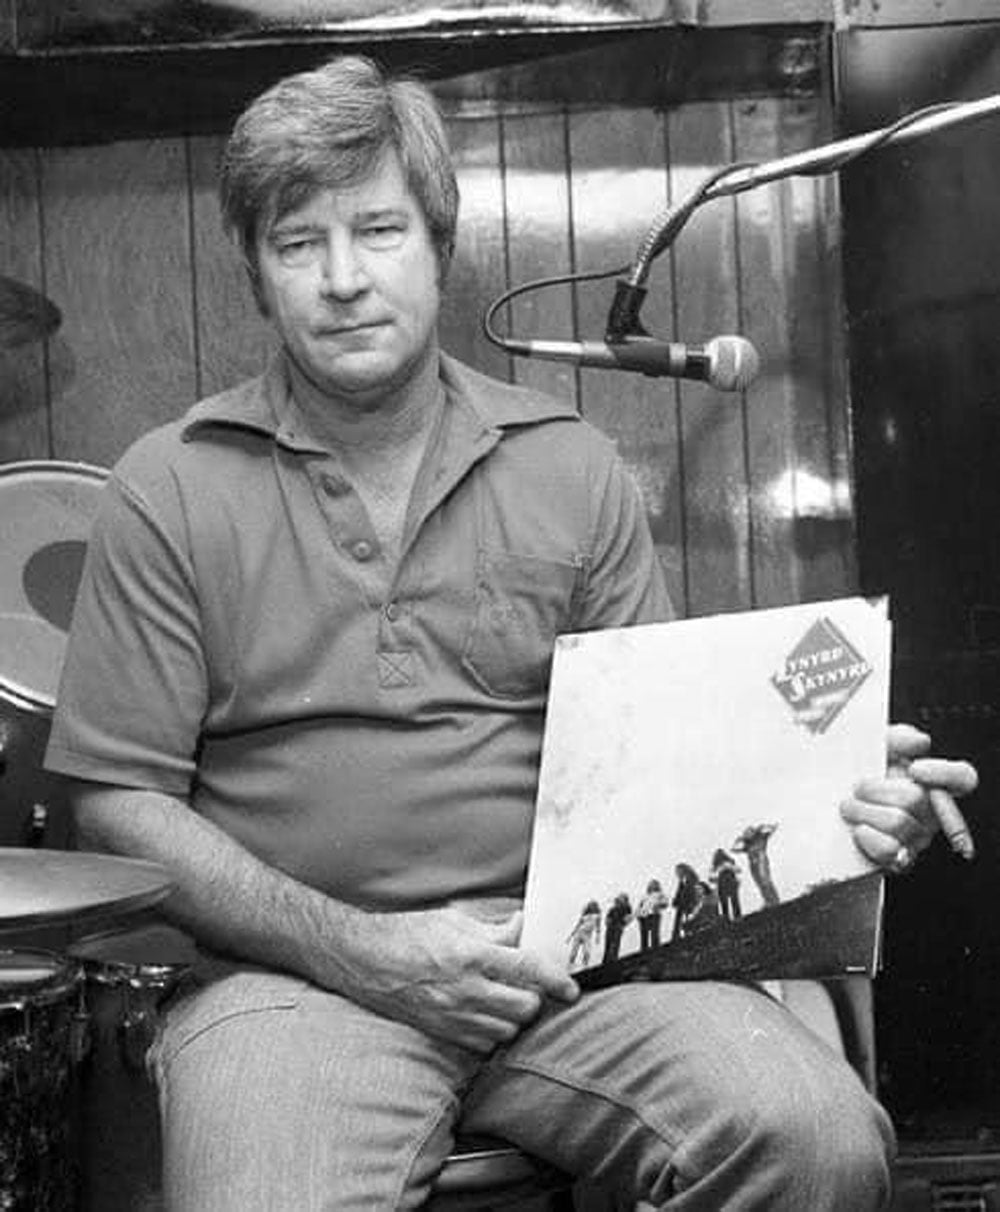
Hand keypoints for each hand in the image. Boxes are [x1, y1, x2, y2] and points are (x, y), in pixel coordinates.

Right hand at [332, 906, 578, 1054]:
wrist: (363, 960)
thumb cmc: (407, 934)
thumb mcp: (453, 921)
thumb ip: (493, 931)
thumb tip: (523, 928)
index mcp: (471, 955)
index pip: (528, 970)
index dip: (556, 980)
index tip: (571, 988)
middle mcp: (465, 989)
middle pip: (524, 1007)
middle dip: (534, 997)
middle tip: (530, 985)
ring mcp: (453, 1016)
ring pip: (507, 1030)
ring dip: (515, 1017)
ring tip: (507, 999)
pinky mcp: (442, 1033)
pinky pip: (484, 1044)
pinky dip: (493, 1032)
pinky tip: (486, 1015)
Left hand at [840, 723, 978, 872]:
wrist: (827, 810)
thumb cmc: (856, 775)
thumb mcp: (873, 748)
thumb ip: (898, 737)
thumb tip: (921, 742)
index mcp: (930, 782)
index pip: (963, 778)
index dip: (945, 773)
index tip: (915, 769)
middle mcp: (930, 812)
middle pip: (916, 799)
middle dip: (876, 790)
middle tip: (856, 787)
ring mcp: (917, 838)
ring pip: (899, 823)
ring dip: (863, 811)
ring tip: (848, 806)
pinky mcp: (899, 860)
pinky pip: (889, 850)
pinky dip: (867, 837)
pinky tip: (857, 830)